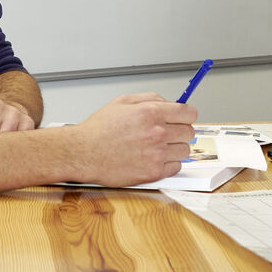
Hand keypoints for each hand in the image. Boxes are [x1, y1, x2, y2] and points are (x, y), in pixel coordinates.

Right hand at [71, 93, 196, 185]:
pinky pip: (176, 167)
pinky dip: (168, 163)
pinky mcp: (153, 172)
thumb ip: (151, 98)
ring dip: (175, 148)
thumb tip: (171, 103)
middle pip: (189, 132)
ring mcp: (156, 154)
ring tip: (158, 146)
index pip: (188, 113)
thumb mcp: (123, 101)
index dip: (187, 115)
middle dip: (180, 130)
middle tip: (168, 132)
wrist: (83, 153)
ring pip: (185, 150)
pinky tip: (154, 158)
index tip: (185, 118)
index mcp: (151, 113)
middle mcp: (157, 133)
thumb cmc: (99, 129)